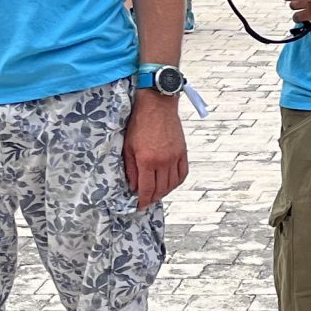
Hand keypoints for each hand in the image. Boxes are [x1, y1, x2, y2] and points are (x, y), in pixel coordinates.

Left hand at [123, 92, 187, 209]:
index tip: (139, 206)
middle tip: (146, 200)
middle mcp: (163, 161)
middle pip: (161, 189)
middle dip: (153, 198)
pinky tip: (170, 183)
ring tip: (157, 193)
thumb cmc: (139, 123)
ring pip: (172, 184)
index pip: (147, 190)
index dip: (143, 201)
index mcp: (147, 160)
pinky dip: (176, 182)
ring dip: (164, 192)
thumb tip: (132, 185)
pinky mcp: (182, 152)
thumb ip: (130, 168)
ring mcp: (175, 157)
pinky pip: (182, 174)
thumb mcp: (127, 146)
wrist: (157, 105)